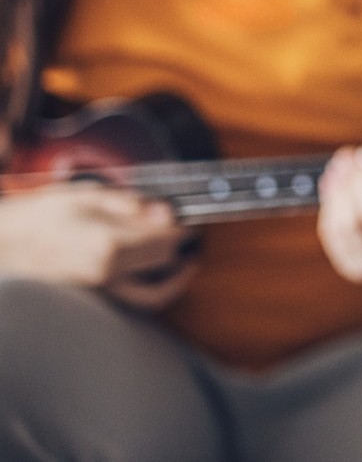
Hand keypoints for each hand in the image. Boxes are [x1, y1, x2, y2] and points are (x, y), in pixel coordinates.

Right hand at [0, 183, 195, 310]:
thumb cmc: (34, 219)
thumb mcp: (85, 196)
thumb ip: (131, 205)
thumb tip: (165, 212)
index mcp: (109, 246)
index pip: (168, 240)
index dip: (183, 229)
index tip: (188, 221)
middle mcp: (108, 276)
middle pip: (165, 267)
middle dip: (182, 252)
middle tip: (187, 240)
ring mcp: (98, 295)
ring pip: (152, 298)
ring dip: (173, 282)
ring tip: (181, 266)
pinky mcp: (90, 304)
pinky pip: (130, 304)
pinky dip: (148, 294)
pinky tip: (149, 278)